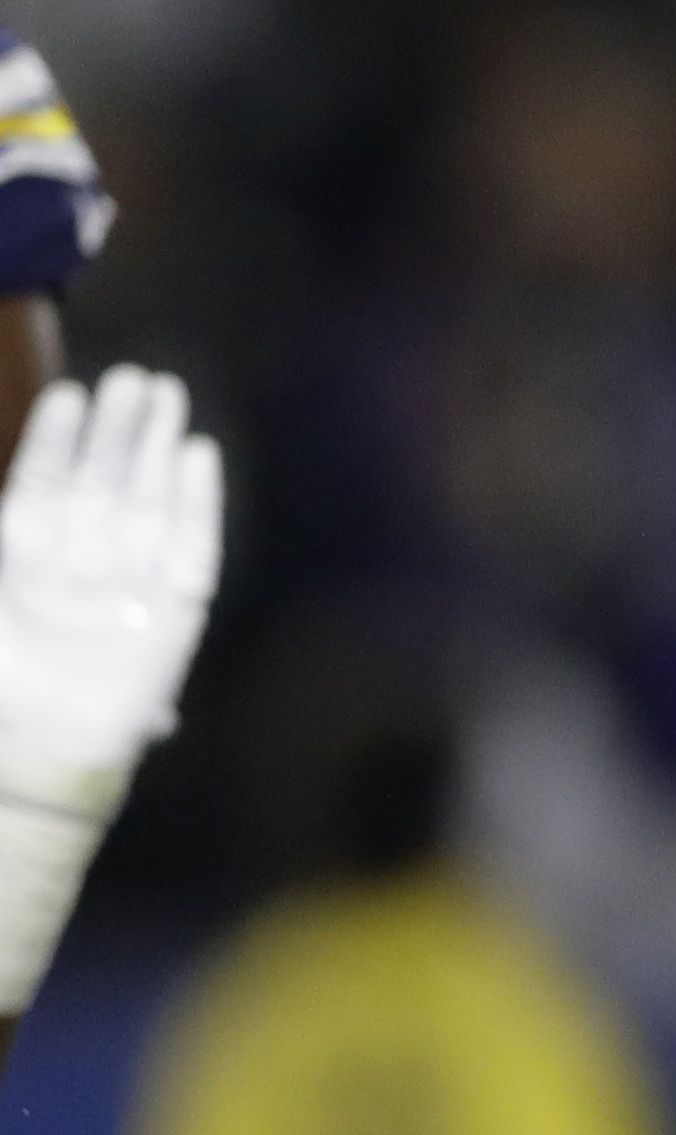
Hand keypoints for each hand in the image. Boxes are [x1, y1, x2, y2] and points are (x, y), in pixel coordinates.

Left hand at [0, 366, 222, 792]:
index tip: (70, 394)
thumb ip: (1, 552)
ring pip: (147, 502)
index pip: (43, 488)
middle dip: (116, 432)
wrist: (53, 755)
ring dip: (154, 449)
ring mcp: (133, 583)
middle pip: (103, 485)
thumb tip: (0, 508)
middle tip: (132, 379)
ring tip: (165, 393)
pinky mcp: (179, 609)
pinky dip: (198, 501)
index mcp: (28, 564)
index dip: (56, 443)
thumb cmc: (9, 690)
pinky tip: (197, 456)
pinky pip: (194, 546)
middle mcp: (85, 564)